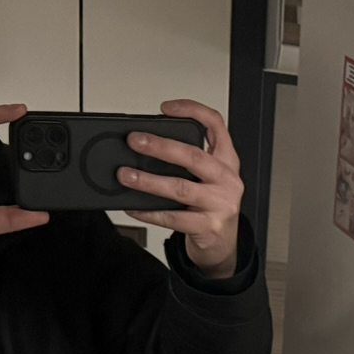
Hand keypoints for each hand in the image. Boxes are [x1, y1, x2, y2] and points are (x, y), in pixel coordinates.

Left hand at [119, 99, 243, 275]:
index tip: (166, 108)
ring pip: (180, 187)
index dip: (192, 110)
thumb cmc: (211, 207)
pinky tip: (134, 207)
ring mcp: (220, 204)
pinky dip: (149, 212)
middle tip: (135, 141)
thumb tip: (148, 145)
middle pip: (193, 156)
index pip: (216, 124)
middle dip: (161, 146)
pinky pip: (173, 217)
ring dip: (148, 181)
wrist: (223, 246)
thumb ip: (189, 161)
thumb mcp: (209, 178)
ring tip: (126, 175)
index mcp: (227, 161)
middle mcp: (227, 180)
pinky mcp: (208, 226)